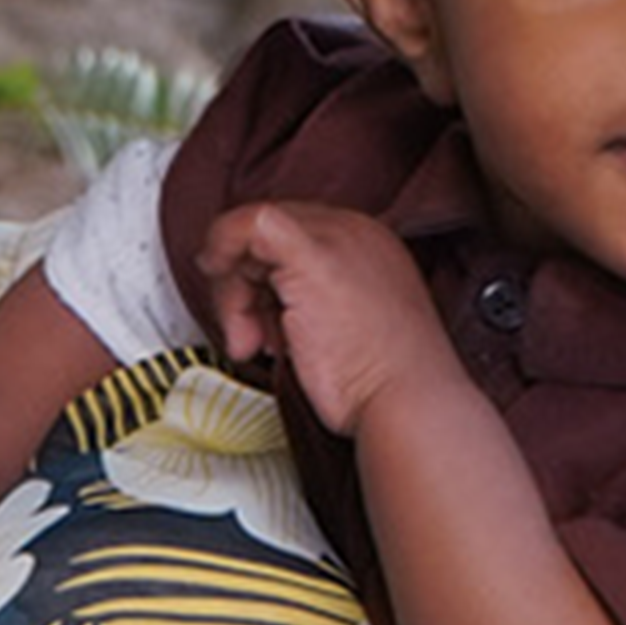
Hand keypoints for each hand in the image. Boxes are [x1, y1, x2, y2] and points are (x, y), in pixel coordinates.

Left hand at [194, 200, 461, 437]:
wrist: (408, 402)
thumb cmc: (377, 383)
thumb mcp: (341, 331)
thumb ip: (304, 304)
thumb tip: (258, 305)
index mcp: (367, 246)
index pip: (289, 239)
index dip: (262, 278)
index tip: (258, 322)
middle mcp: (354, 232)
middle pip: (268, 237)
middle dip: (242, 285)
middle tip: (245, 334)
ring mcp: (336, 238)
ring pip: (251, 236)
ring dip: (235, 293)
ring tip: (251, 340)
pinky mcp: (313, 254)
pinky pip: (250, 222)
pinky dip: (222, 245)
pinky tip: (217, 274)